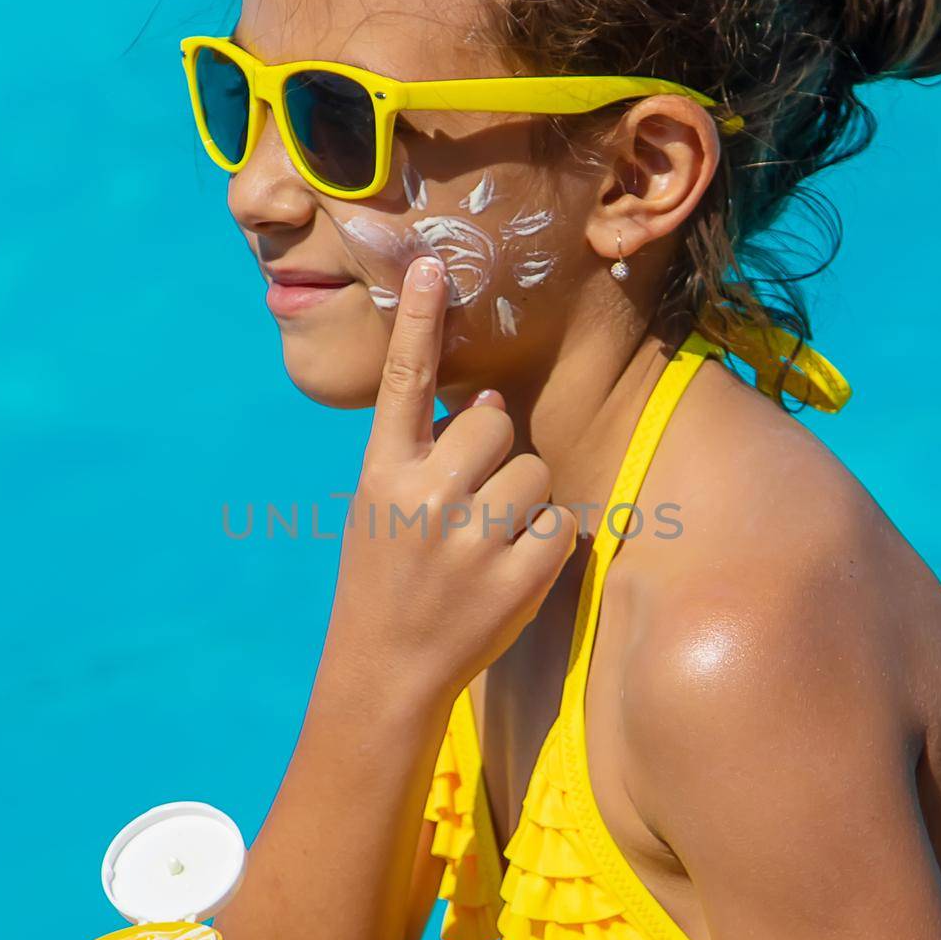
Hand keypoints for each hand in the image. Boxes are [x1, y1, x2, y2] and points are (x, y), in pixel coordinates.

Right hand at [327, 254, 577, 695]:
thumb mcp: (380, 509)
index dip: (417, 322)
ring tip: (486, 544)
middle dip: (494, 453)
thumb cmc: (387, 581)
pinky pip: (559, 524)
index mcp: (381, 475)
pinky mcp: (515, 577)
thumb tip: (486, 405)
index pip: (403, 383)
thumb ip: (424, 455)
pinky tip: (509, 572)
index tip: (431, 266)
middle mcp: (422, 497)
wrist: (384, 673)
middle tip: (470, 500)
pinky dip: (545, 546)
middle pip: (493, 423)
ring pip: (534, 472)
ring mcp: (469, 539)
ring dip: (523, 503)